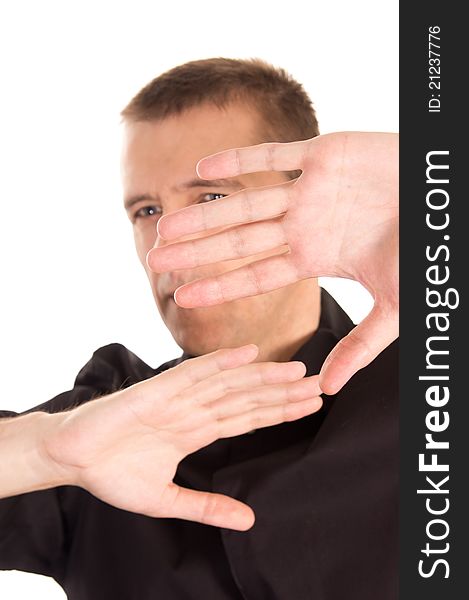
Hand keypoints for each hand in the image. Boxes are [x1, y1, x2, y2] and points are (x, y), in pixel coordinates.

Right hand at [44, 345, 321, 529]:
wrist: (71, 457)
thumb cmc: (112, 474)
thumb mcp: (167, 500)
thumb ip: (207, 506)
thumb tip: (249, 521)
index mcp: (196, 431)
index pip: (247, 418)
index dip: (279, 412)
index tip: (311, 406)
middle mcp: (193, 410)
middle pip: (246, 399)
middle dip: (283, 394)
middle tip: (320, 386)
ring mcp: (177, 398)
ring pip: (228, 384)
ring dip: (263, 377)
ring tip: (297, 372)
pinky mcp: (157, 391)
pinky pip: (193, 373)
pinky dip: (220, 363)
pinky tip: (247, 354)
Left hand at [147, 132, 398, 393]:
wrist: (445, 204)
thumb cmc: (422, 254)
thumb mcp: (392, 307)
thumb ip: (359, 345)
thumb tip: (327, 391)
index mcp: (315, 257)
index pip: (256, 275)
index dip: (220, 285)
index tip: (182, 296)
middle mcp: (305, 225)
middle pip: (239, 241)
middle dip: (198, 251)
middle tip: (155, 260)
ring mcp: (311, 191)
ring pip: (247, 203)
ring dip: (206, 214)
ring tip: (166, 225)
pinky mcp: (324, 154)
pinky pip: (276, 155)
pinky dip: (241, 160)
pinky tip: (203, 169)